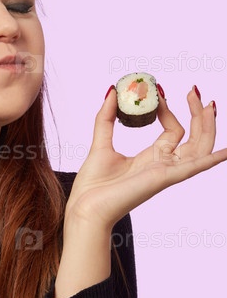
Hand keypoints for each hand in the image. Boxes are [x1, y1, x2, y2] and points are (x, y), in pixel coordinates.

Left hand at [64, 85, 226, 231]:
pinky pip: (193, 168)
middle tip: (193, 90)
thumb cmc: (93, 185)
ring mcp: (166, 172)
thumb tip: (112, 91)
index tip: (157, 92)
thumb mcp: (100, 142)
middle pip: (193, 137)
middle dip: (198, 113)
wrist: (85, 206)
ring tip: (207, 104)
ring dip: (206, 126)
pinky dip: (211, 160)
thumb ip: (106, 118)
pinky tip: (225, 152)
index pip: (173, 130)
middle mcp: (164, 165)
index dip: (169, 109)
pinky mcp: (163, 178)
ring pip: (199, 148)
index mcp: (152, 158)